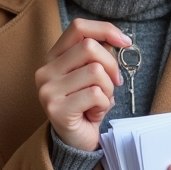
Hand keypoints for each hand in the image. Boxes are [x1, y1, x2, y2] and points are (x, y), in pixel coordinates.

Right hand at [34, 18, 128, 151]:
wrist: (75, 141)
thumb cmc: (86, 105)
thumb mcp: (91, 75)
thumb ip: (97, 56)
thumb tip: (118, 39)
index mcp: (53, 57)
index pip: (78, 28)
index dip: (105, 29)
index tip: (125, 42)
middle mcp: (45, 70)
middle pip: (90, 48)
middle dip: (111, 65)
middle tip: (115, 83)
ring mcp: (48, 90)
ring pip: (95, 71)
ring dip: (108, 89)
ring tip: (100, 102)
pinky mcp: (56, 109)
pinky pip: (95, 95)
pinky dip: (103, 105)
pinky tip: (94, 114)